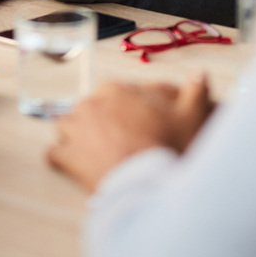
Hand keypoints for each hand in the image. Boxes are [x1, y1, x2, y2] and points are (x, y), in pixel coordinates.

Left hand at [47, 76, 213, 192]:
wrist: (149, 182)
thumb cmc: (169, 146)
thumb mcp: (191, 116)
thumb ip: (195, 92)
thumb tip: (201, 75)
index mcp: (115, 91)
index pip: (110, 93)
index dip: (121, 108)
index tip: (130, 122)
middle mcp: (89, 105)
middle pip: (86, 109)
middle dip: (96, 122)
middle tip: (113, 140)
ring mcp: (74, 130)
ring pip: (65, 127)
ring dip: (75, 138)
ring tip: (92, 153)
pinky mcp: (66, 157)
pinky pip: (54, 155)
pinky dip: (62, 161)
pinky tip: (75, 169)